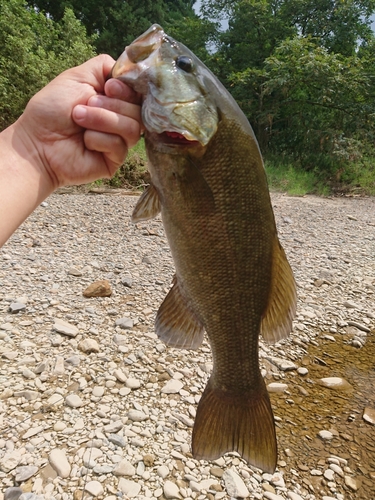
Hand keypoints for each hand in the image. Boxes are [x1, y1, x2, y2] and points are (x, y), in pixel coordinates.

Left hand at [16, 54, 141, 188]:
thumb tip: (127, 68)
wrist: (37, 142)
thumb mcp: (76, 77)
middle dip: (109, 106)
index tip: (108, 87)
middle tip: (83, 107)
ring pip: (132, 128)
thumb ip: (103, 67)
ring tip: (79, 120)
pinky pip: (120, 146)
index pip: (138, 94)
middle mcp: (119, 121)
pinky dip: (98, 140)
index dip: (127, 89)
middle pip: (138, 111)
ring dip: (102, 120)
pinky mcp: (115, 160)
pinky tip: (84, 142)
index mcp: (113, 101)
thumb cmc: (51, 110)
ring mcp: (119, 142)